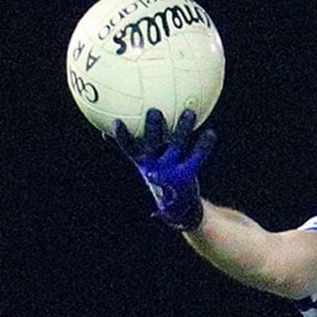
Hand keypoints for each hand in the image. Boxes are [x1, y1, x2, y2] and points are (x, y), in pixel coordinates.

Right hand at [113, 108, 215, 229]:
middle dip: (153, 128)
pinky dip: (203, 145)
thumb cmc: (158, 176)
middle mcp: (155, 165)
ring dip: (183, 129)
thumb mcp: (143, 162)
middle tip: (154, 111)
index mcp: (142, 162)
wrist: (177, 205)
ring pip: (176, 145)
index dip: (122, 136)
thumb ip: (132, 144)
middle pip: (153, 144)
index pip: (128, 147)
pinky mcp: (188, 173)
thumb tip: (105, 125)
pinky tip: (211, 133)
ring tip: (189, 112)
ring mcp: (172, 169)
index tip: (116, 122)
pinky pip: (196, 156)